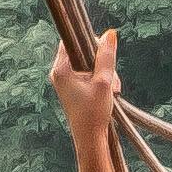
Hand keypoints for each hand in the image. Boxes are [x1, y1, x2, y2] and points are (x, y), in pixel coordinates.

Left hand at [51, 28, 122, 147]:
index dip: (90, 42)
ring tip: (112, 89)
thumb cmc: (93, 113)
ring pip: (89, 64)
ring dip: (104, 73)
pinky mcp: (73, 87)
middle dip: (102, 62)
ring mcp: (65, 80)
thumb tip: (110, 34)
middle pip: (83, 52)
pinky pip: (88, 74)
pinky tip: (109, 91)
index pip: (72, 40)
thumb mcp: (104, 82)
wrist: (90, 138)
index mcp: (61, 69)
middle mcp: (59, 73)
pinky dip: (100, 79)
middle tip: (112, 79)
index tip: (104, 53)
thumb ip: (106, 57)